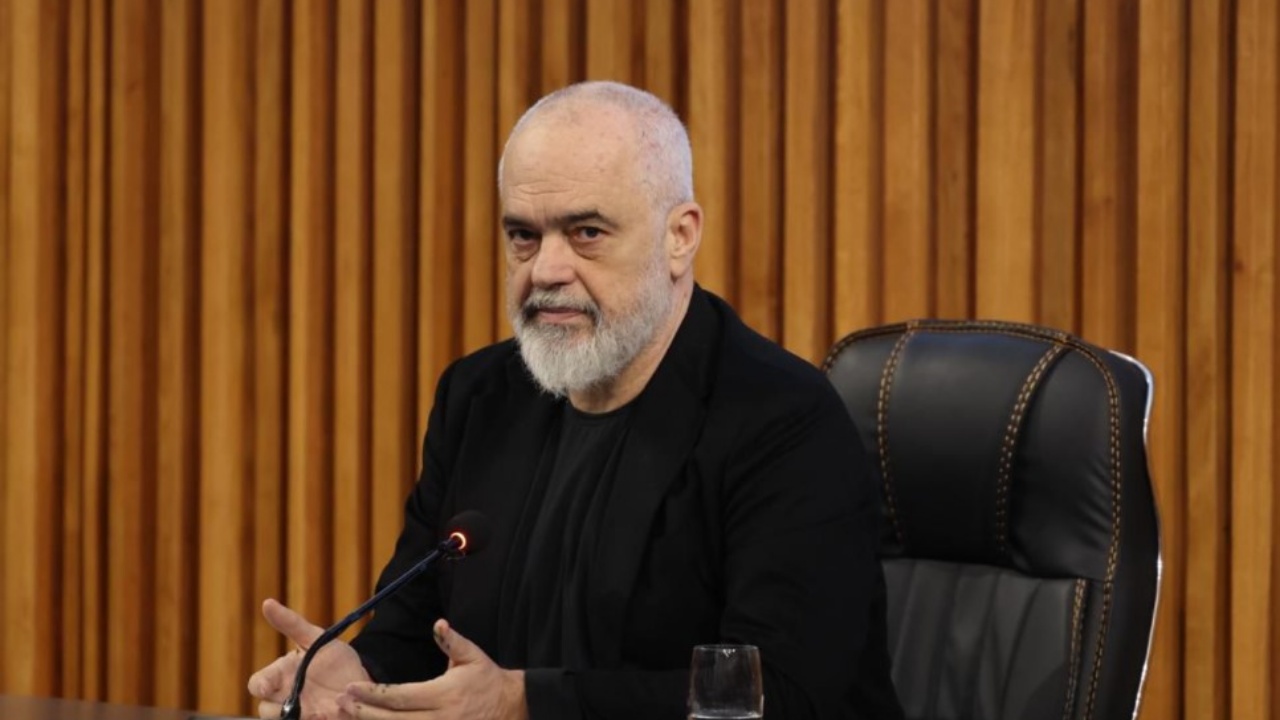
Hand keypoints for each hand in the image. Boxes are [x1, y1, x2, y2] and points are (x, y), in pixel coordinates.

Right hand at [247, 598, 371, 719]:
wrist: (362, 675)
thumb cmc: (332, 657)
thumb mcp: (315, 638)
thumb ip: (291, 623)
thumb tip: (267, 603)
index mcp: (280, 676)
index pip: (257, 684)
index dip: (260, 685)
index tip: (267, 686)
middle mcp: (286, 698)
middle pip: (265, 711)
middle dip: (274, 710)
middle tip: (293, 705)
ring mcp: (301, 714)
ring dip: (296, 718)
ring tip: (317, 711)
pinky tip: (331, 713)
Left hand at [335, 619, 526, 719]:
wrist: (511, 708)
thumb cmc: (487, 679)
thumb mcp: (473, 656)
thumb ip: (452, 641)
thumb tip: (439, 624)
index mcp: (443, 695)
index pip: (400, 696)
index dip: (373, 694)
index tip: (351, 688)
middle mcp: (439, 718)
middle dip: (363, 713)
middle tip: (339, 704)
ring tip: (347, 717)